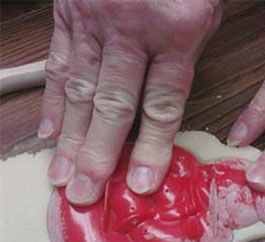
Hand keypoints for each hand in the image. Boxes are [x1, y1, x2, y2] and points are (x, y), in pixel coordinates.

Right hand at [39, 0, 221, 204]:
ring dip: (71, 139)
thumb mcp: (205, 10)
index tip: (141, 183)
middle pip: (114, 106)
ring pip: (82, 91)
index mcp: (177, 31)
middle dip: (99, 155)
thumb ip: (185, 56)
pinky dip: (55, 102)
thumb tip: (162, 106)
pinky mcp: (69, 12)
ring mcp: (95, 20)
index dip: (152, 149)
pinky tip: (51, 133)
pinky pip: (60, 64)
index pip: (163, 105)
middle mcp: (132, 29)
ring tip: (63, 176)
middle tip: (87, 193)